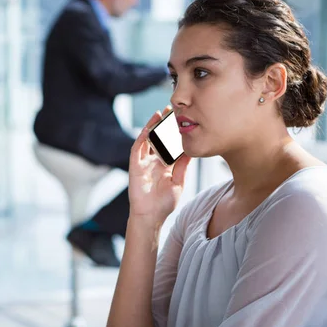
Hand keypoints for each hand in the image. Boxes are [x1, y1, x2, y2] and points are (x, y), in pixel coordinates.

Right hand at [128, 106, 191, 223]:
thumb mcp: (178, 181)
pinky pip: (138, 147)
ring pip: (147, 139)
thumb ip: (183, 165)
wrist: (151, 216)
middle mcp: (153, 161)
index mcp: (164, 165)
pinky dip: (143, 136)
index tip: (184, 120)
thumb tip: (191, 149)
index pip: (170, 144)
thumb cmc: (164, 203)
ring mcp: (143, 162)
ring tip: (160, 113)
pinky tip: (149, 127)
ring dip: (153, 126)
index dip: (175, 133)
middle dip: (164, 124)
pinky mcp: (135, 165)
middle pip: (159, 138)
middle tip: (173, 110)